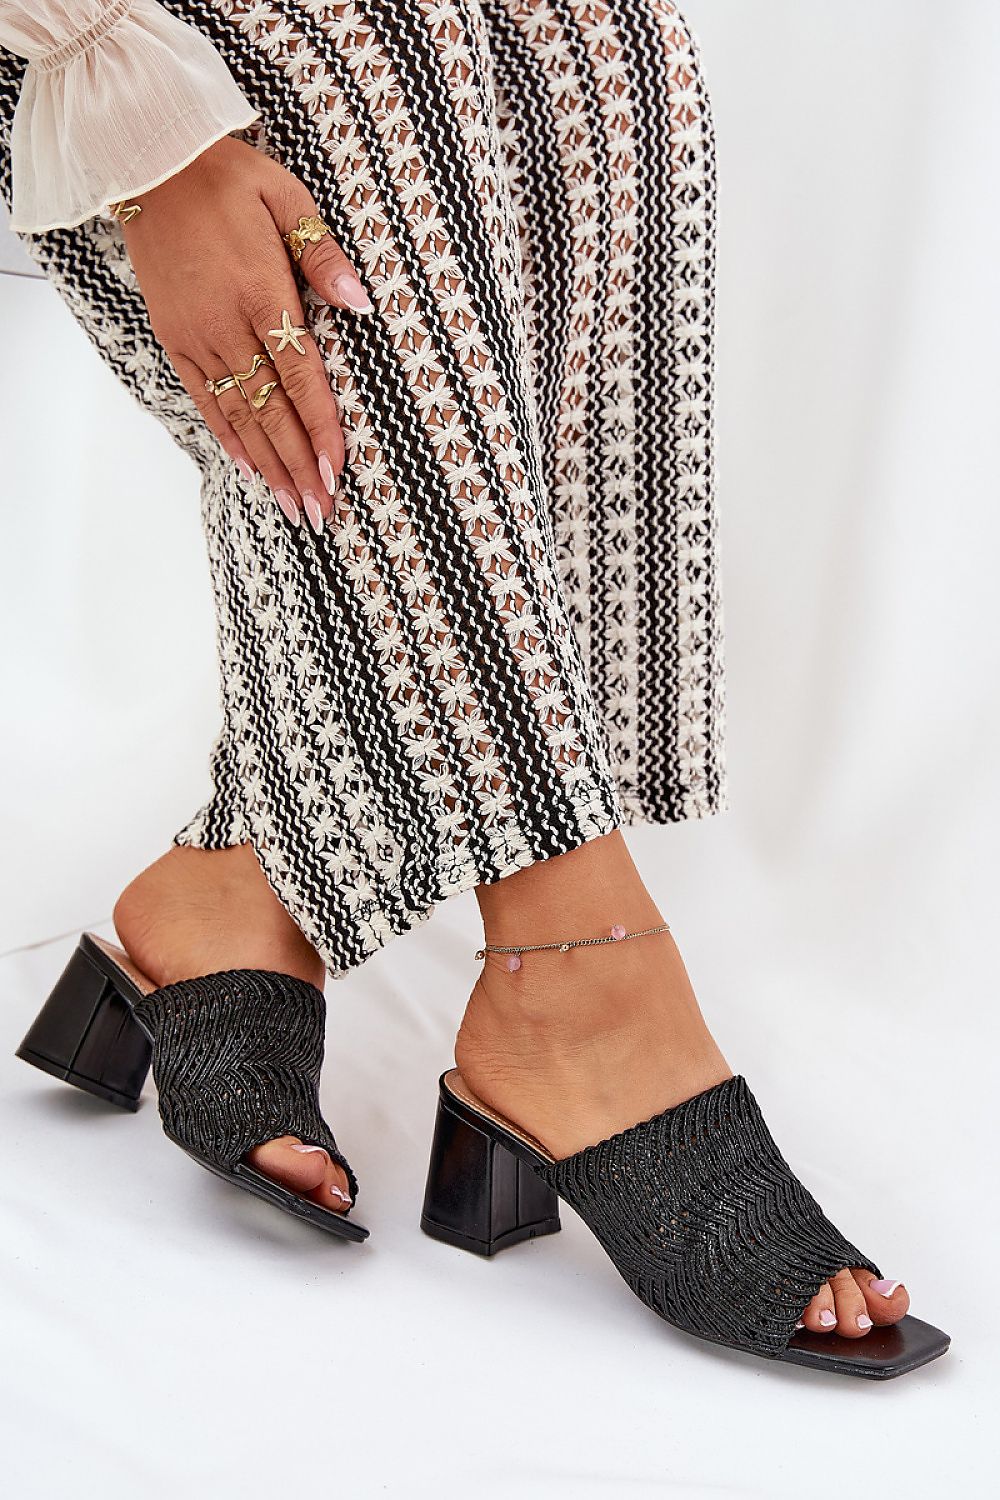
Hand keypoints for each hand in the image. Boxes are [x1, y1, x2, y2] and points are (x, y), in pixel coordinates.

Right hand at [119, 134, 372, 531]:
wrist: (150, 163)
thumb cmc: (228, 177)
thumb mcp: (287, 198)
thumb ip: (323, 255)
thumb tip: (362, 302)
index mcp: (261, 292)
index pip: (301, 376)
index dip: (320, 429)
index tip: (337, 471)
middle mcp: (226, 325)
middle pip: (271, 410)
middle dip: (298, 465)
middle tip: (320, 511)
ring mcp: (196, 337)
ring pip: (239, 414)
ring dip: (268, 464)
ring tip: (291, 504)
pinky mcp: (173, 338)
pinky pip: (203, 398)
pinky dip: (227, 436)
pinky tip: (248, 468)